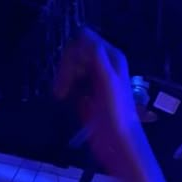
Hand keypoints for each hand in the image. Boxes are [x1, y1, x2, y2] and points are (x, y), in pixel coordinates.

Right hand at [55, 29, 140, 172]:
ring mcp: (94, 81)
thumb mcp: (109, 81)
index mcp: (112, 58)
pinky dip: (65, 89)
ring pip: (70, 67)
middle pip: (75, 52)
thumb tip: (83, 36)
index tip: (72, 72)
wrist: (119, 146)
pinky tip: (64, 100)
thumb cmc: (118, 115)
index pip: (85, 39)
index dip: (74, 52)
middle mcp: (103, 66)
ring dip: (63, 79)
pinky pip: (70, 84)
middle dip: (66, 68)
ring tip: (61, 97)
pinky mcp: (86, 96)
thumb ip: (98, 57)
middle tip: (62, 89)